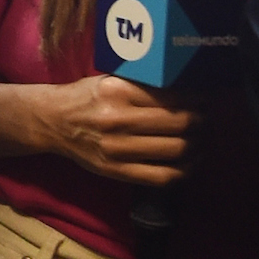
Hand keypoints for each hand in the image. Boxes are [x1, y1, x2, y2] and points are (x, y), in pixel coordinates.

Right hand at [41, 76, 198, 187]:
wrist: (52, 122)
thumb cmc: (86, 97)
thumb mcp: (111, 81)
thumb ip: (143, 85)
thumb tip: (187, 90)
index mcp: (118, 91)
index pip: (172, 97)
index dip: (196, 100)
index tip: (204, 101)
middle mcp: (118, 119)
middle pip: (179, 123)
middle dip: (200, 122)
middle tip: (205, 120)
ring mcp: (118, 148)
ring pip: (175, 150)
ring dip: (196, 145)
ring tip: (199, 140)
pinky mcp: (116, 171)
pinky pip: (161, 176)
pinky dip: (183, 171)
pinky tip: (189, 164)